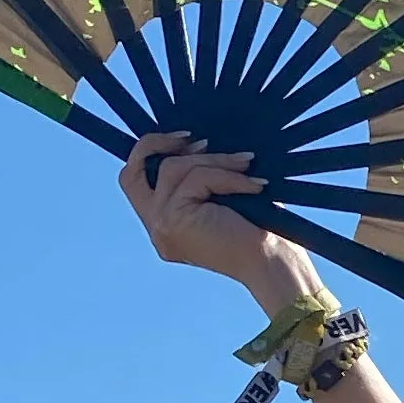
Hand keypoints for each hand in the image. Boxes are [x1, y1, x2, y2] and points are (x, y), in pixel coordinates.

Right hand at [119, 132, 321, 312]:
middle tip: (199, 138)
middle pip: (132, 173)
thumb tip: (198, 140)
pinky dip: (228, 176)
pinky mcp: (173, 219)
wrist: (271, 264)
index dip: (151, 153)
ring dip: (214, 160)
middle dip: (157, 144)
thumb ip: (200, 177)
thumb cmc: (258, 232)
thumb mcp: (221, 198)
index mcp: (165, 226)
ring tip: (247, 164)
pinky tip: (255, 184)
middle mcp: (156, 229)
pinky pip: (196, 177)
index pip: (134, 182)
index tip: (187, 139)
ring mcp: (160, 226)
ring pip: (173, 168)